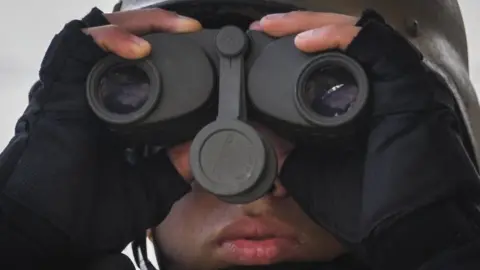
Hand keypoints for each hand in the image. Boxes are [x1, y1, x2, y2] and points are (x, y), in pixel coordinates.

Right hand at [1, 7, 200, 262]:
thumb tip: (199, 146)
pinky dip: (110, 40)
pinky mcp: (60, 88)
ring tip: (175, 29)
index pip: (142, 68)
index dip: (168, 53)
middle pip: (124, 41)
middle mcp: (96, 96)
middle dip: (160, 27)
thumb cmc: (89, 215)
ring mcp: (77, 90)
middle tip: (192, 29)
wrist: (51, 232)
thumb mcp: (148, 189)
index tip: (201, 52)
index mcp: (118, 115)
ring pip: (104, 34)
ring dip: (140, 25)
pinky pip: (79, 46)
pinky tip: (139, 49)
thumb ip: (173, 168)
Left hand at [255, 10, 479, 269]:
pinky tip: (305, 41)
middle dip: (295, 27)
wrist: (398, 225)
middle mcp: (370, 86)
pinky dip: (337, 37)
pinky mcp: (403, 81)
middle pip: (333, 38)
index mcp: (347, 103)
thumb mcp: (306, 170)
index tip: (257, 44)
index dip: (290, 46)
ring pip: (352, 32)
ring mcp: (387, 81)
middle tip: (262, 27)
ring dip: (312, 24)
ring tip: (277, 28)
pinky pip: (373, 43)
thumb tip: (258, 134)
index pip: (319, 60)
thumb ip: (285, 151)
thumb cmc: (361, 203)